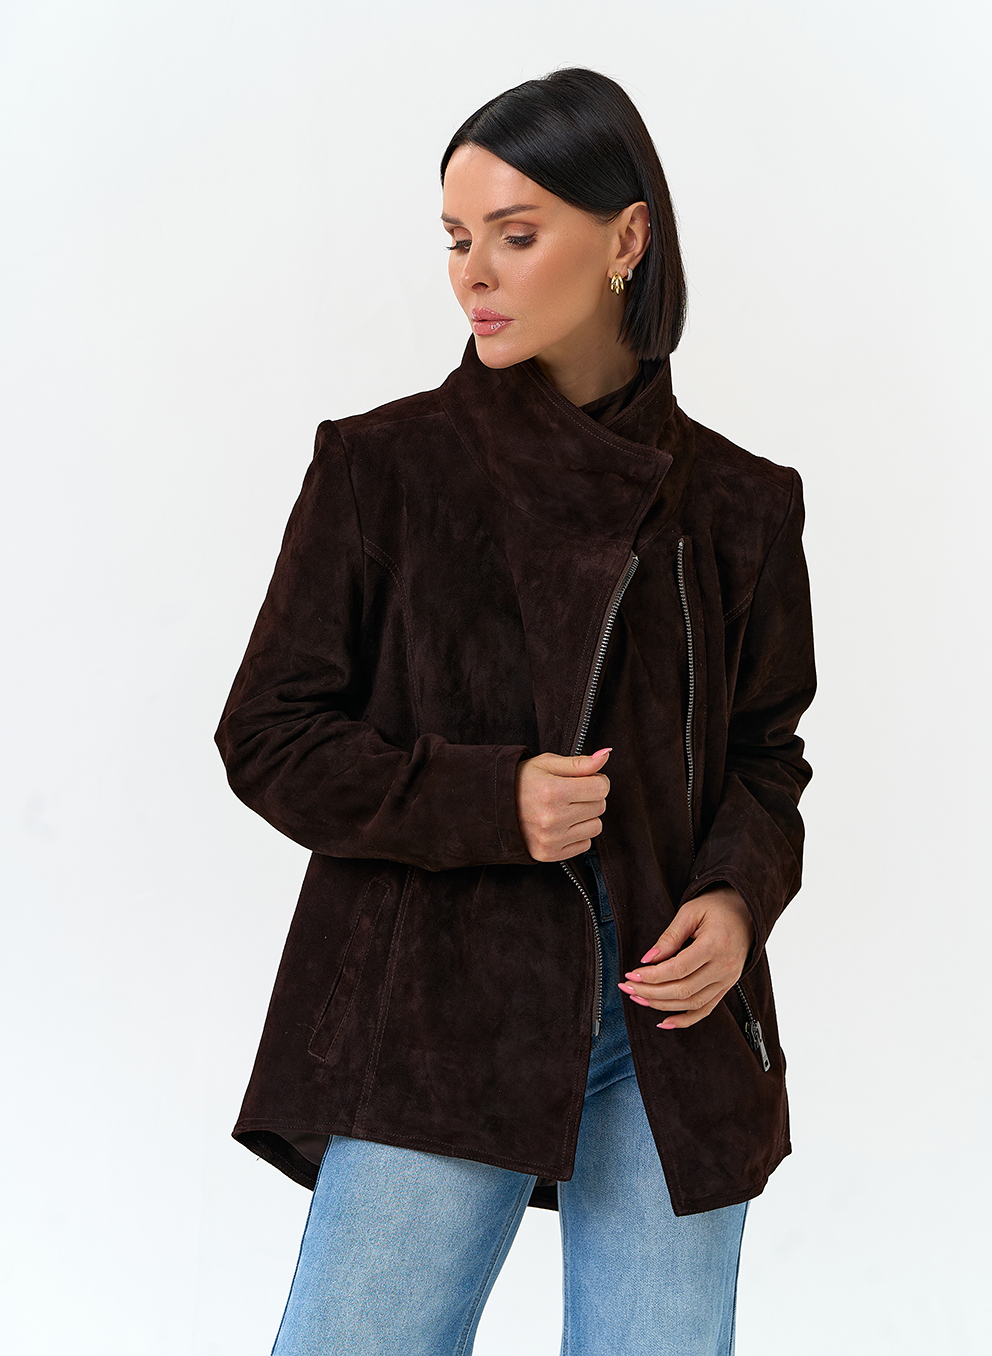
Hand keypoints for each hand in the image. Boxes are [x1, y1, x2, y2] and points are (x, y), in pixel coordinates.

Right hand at [515, 748, 610, 861]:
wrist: (494, 807)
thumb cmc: (522, 781)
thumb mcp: (547, 764)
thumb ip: (579, 762)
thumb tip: (606, 754)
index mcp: (552, 791)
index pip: (600, 788)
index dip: (597, 780)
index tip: (586, 779)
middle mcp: (552, 818)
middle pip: (599, 806)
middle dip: (590, 797)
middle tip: (571, 793)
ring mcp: (551, 839)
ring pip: (595, 827)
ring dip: (586, 817)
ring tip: (565, 809)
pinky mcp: (550, 854)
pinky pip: (585, 844)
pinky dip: (578, 834)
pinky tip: (561, 825)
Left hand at [617, 885, 754, 1029]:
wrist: (746, 913)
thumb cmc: (717, 907)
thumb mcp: (690, 912)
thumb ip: (669, 937)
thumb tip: (648, 959)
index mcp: (715, 945)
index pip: (678, 969)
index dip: (652, 976)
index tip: (631, 975)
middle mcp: (724, 967)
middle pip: (683, 990)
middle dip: (650, 992)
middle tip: (627, 988)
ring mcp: (727, 980)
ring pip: (692, 1004)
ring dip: (662, 1005)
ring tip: (638, 999)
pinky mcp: (726, 987)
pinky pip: (706, 1010)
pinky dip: (685, 1020)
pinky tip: (665, 1021)